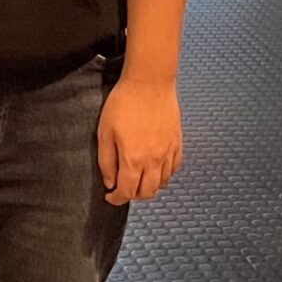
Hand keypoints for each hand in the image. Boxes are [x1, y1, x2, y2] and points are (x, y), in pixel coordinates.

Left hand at [96, 73, 181, 206]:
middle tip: (124, 189)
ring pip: (162, 183)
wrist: (149, 82)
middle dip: (133, 196)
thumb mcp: (104, 132)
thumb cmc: (124, 103)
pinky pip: (174, 168)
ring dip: (149, 187)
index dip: (116, 199)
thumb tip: (110, 182)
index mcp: (133, 159)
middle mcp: (153, 160)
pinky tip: (155, 168)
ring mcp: (168, 152)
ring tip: (138, 179)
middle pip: (147, 192)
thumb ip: (106, 161)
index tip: (110, 196)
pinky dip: (164, 175)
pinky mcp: (177, 143)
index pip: (127, 192)